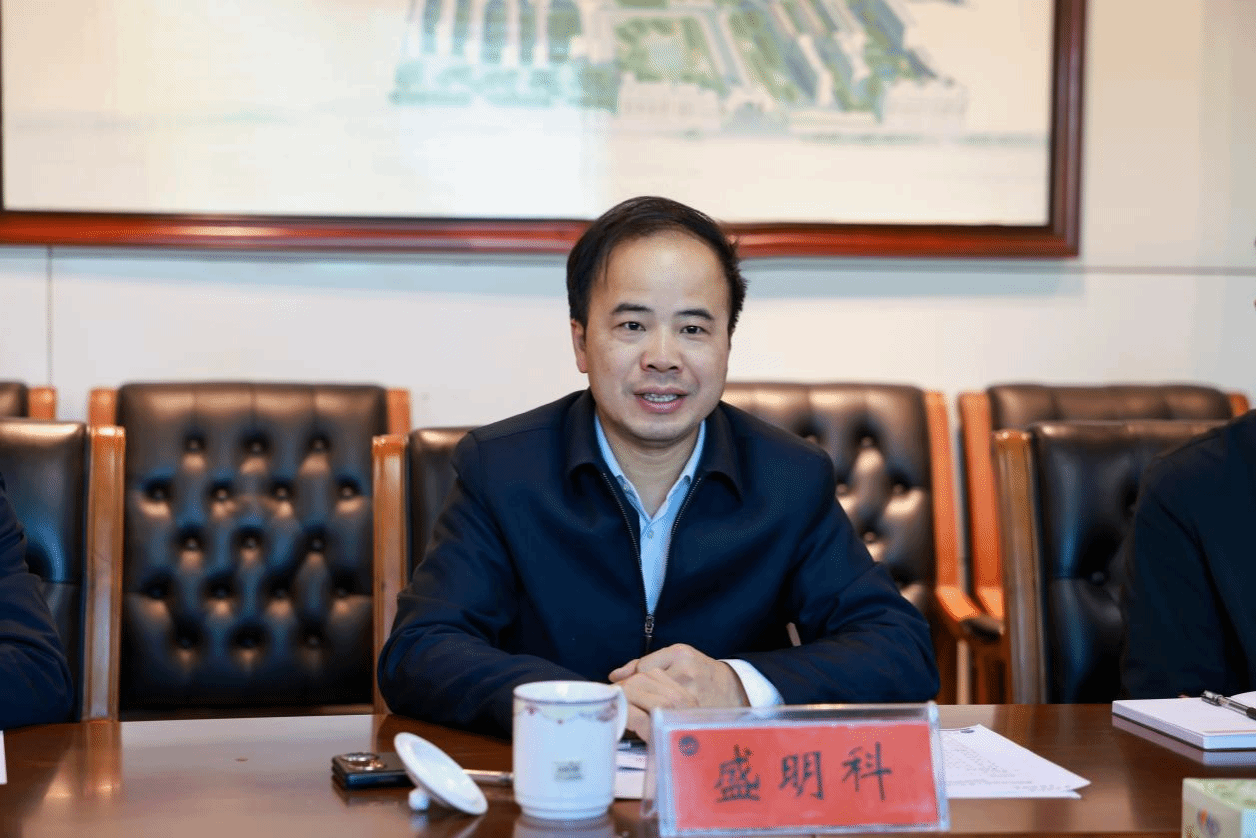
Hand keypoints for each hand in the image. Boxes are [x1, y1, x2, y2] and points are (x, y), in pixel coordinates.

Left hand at [610, 644, 749, 740]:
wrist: (733, 690)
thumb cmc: (699, 673)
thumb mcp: (677, 659)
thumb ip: (645, 664)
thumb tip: (614, 675)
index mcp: (680, 654)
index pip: (641, 668)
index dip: (632, 680)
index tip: (628, 688)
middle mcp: (685, 672)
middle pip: (643, 684)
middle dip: (632, 694)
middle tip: (628, 701)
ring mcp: (689, 695)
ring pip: (649, 703)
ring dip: (640, 707)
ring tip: (641, 710)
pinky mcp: (691, 714)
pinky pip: (660, 717)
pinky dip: (652, 719)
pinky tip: (654, 720)